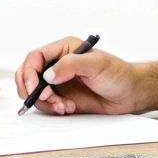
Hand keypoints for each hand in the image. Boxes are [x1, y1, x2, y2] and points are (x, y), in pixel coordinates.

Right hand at [14, 37, 140, 114]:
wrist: (129, 94)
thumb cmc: (118, 74)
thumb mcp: (96, 64)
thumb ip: (71, 65)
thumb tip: (48, 74)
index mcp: (64, 49)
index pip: (35, 57)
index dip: (30, 72)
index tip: (35, 87)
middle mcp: (58, 64)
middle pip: (28, 75)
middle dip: (33, 90)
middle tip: (48, 99)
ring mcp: (59, 82)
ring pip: (35, 92)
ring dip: (46, 102)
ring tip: (64, 105)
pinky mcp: (62, 97)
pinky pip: (46, 104)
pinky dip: (53, 108)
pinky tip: (69, 107)